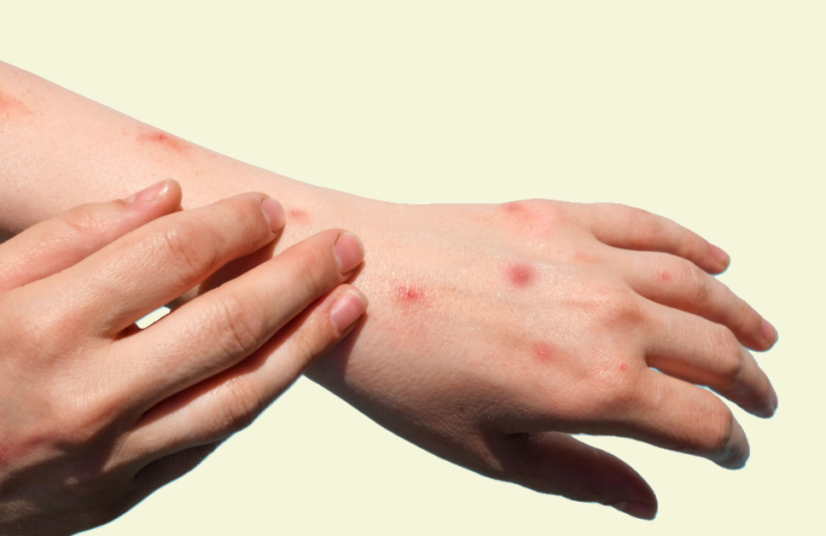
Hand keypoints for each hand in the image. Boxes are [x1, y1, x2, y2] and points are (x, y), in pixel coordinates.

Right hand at [0, 180, 366, 534]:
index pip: (172, 257)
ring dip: (305, 343)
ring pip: (240, 393)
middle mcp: (89, 393)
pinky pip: (212, 437)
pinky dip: (257, 393)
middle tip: (341, 247)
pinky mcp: (126, 492)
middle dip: (298, 278)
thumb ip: (74, 233)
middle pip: (227, 323)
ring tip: (349, 303)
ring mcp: (114, 452)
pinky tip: (289, 360)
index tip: (266, 208)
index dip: (232, 225)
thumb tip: (165, 197)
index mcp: (44, 324)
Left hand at [307, 198, 775, 519]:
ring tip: (761, 338)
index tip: (728, 449)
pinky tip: (715, 262)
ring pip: (697, 288)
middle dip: (747, 384)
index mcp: (596, 385)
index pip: (700, 419)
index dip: (726, 442)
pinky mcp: (559, 215)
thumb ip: (578, 475)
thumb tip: (644, 500)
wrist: (347, 279)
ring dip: (739, 317)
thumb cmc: (400, 369)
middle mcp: (609, 316)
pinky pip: (650, 226)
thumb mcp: (487, 450)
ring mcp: (587, 258)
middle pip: (715, 352)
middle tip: (757, 400)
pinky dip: (693, 246)